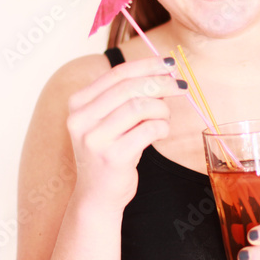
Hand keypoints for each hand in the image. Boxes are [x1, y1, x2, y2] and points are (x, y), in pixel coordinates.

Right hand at [65, 56, 186, 208]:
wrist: (97, 195)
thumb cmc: (110, 151)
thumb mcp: (109, 120)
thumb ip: (127, 97)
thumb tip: (164, 73)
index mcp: (78, 103)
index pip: (117, 74)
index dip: (147, 65)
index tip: (169, 64)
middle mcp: (81, 119)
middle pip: (130, 88)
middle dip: (161, 84)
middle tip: (180, 87)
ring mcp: (95, 139)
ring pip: (140, 107)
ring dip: (162, 109)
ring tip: (165, 117)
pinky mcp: (113, 157)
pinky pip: (148, 130)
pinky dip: (162, 127)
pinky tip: (161, 131)